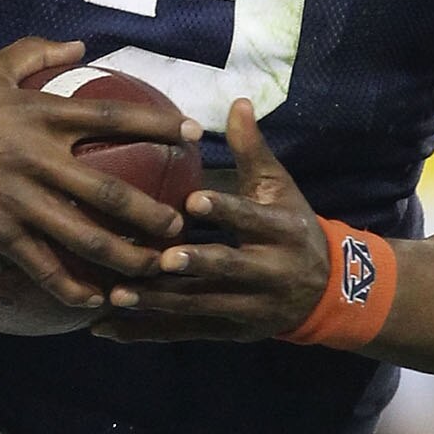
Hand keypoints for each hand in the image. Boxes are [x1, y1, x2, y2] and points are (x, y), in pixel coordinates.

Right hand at [0, 38, 198, 313]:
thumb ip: (34, 53)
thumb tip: (79, 44)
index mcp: (39, 114)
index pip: (113, 117)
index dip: (159, 126)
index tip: (194, 135)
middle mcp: (35, 158)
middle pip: (110, 188)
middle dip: (153, 211)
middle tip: (182, 225)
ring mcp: (17, 199)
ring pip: (84, 236)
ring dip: (125, 257)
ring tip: (154, 270)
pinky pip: (43, 266)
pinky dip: (72, 287)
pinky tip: (96, 300)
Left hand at [93, 98, 333, 342]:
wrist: (327, 292)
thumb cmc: (292, 228)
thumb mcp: (280, 188)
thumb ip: (253, 150)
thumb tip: (237, 102)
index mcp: (282, 231)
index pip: (252, 219)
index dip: (225, 211)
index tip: (193, 201)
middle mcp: (268, 272)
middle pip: (227, 271)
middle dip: (195, 266)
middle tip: (159, 259)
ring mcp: (248, 308)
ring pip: (200, 306)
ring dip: (158, 303)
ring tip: (116, 295)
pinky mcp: (229, 331)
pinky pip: (184, 332)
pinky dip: (146, 331)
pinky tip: (107, 327)